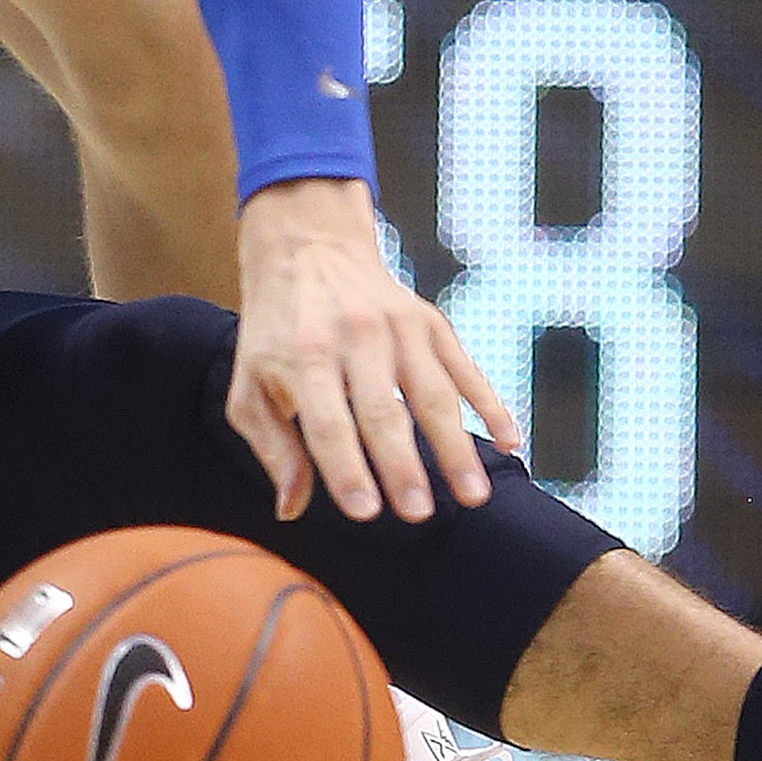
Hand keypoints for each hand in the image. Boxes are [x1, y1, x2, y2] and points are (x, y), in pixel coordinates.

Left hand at [226, 179, 520, 525]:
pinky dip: (491, 404)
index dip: (346, 468)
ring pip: (433, 393)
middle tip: (419, 513)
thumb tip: (292, 509)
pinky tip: (510, 442)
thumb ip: (272, 448)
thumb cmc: (275, 331)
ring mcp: (398, 327)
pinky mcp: (429, 322)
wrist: (307, 247)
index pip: (328, 422)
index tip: (365, 512)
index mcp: (304, 356)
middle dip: (403, 465)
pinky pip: (466, 367)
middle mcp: (354, 337)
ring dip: (455, 447)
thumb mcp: (250, 384)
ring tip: (473, 496)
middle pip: (383, 410)